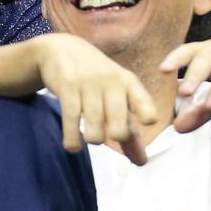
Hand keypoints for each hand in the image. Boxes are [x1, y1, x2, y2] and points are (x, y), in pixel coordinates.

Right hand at [35, 35, 157, 164]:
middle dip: (116, 135)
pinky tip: (73, 144)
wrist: (61, 48)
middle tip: (108, 136)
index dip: (146, 111)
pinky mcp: (67, 87)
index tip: (149, 121)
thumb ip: (129, 129)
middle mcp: (110, 81)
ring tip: (91, 137)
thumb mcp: (116, 95)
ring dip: (93, 139)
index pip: (141, 98)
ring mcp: (88, 84)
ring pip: (94, 126)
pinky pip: (71, 120)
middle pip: (118, 122)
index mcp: (127, 82)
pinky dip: (72, 140)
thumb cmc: (96, 79)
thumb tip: (141, 162)